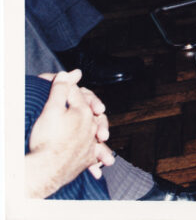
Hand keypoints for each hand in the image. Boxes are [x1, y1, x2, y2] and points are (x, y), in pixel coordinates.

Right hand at [26, 71, 113, 197]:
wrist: (44, 170)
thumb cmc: (46, 139)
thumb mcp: (51, 109)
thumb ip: (62, 89)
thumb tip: (72, 72)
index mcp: (84, 113)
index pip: (82, 99)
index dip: (75, 93)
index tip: (69, 89)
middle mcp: (90, 129)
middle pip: (93, 118)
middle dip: (93, 115)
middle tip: (93, 114)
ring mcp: (88, 146)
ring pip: (97, 140)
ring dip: (100, 142)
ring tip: (105, 147)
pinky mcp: (84, 161)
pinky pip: (93, 157)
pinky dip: (95, 159)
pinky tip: (99, 165)